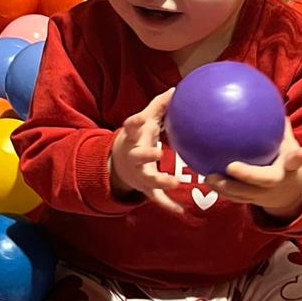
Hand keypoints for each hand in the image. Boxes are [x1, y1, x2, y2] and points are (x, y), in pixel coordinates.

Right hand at [108, 89, 182, 214]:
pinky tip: (181, 211)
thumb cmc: (137, 137)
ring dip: (160, 181)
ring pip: (147, 180)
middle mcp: (133, 157)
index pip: (130, 128)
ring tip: (175, 182)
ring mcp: (138, 174)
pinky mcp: (145, 188)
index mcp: (132, 138)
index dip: (134, 123)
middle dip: (146, 155)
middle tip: (159, 152)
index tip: (141, 118)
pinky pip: (157, 198)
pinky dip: (168, 205)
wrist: (120, 163)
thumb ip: (158, 107)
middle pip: (137, 156)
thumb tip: (176, 89)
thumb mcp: (143, 121)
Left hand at [205, 120, 301, 221]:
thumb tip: (270, 100)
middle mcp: (277, 183)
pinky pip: (235, 198)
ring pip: (245, 194)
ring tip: (208, 178)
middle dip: (247, 175)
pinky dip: (221, 191)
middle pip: (264, 181)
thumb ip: (281, 128)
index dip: (297, 157)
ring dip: (226, 188)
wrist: (290, 194)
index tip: (300, 150)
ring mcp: (263, 194)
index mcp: (288, 168)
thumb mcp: (289, 146)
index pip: (295, 161)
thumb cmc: (286, 162)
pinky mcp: (252, 200)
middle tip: (230, 166)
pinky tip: (205, 180)